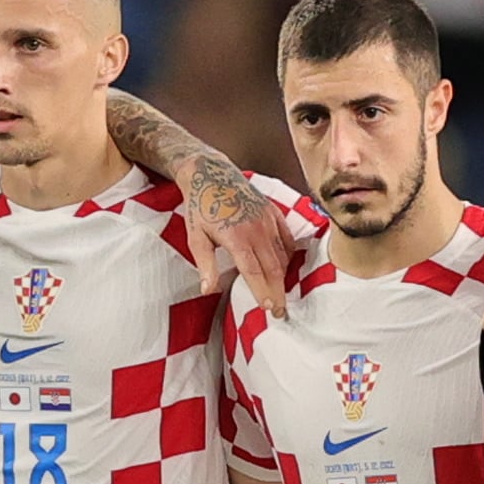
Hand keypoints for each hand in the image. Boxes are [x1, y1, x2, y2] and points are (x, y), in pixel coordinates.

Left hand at [193, 180, 298, 314]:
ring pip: (282, 255)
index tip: (268, 308)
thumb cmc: (200, 206)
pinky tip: (284, 268)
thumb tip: (208, 290)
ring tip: (281, 293)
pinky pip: (287, 240)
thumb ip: (206, 265)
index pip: (254, 271)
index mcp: (237, 237)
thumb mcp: (195, 237)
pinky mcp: (274, 213)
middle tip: (279, 310)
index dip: (262, 291)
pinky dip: (288, 256)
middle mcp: (257, 230)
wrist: (210, 174)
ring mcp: (268, 221)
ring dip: (283, 277)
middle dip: (277, 291)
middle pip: (273, 268)